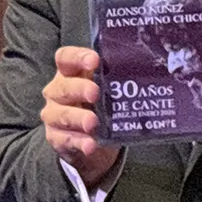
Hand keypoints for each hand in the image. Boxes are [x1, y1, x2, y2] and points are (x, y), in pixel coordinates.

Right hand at [40, 46, 121, 188]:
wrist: (91, 142)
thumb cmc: (100, 106)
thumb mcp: (106, 90)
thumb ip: (116, 79)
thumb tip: (147, 70)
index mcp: (69, 73)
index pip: (65, 58)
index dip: (77, 57)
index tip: (94, 60)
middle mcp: (57, 91)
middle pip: (64, 86)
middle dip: (80, 89)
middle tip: (95, 93)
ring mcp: (53, 115)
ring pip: (62, 114)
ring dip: (78, 118)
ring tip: (92, 123)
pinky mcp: (55, 138)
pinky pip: (65, 139)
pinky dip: (78, 142)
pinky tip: (90, 145)